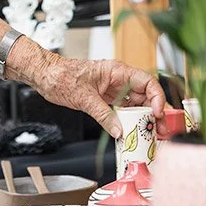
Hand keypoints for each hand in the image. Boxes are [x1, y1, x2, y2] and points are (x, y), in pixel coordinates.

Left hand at [33, 54, 166, 139]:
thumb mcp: (83, 97)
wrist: (45, 76)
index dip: (156, 98)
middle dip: (154, 113)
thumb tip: (119, 130)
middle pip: (145, 96)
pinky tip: (133, 131)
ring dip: (144, 119)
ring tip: (151, 134)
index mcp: (117, 71)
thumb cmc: (61, 76)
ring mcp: (113, 90)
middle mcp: (119, 80)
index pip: (147, 82)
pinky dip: (129, 121)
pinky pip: (123, 110)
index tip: (157, 113)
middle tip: (160, 130)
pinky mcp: (106, 99)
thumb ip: (103, 114)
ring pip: (136, 105)